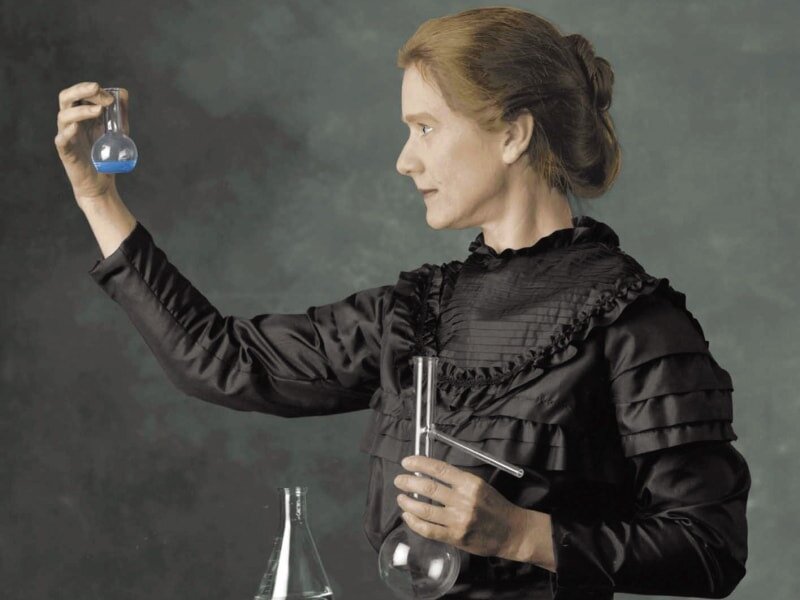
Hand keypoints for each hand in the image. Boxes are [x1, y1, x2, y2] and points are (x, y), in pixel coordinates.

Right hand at [54, 81, 129, 204]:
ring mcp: (67, 137)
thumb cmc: (106, 156)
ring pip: (64, 117)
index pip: (78, 94)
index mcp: (80, 115)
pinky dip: (68, 132)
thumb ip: (119, 112)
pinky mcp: (66, 153)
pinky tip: (76, 127)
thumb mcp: (116, 131)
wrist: (101, 183)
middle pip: (65, 99)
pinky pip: (61, 140)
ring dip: (81, 110)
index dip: (90, 90)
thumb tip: (123, 92)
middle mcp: (71, 123)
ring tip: (99, 109)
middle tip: (96, 88)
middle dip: (80, 90)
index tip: (109, 96)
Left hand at [394, 454, 529, 560]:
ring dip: (408, 502)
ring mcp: (459, 520)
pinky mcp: (456, 537)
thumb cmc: (495, 506)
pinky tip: (407, 516)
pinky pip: (429, 530)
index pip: (439, 469)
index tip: (406, 462)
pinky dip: (414, 522)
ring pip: (425, 510)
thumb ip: (457, 481)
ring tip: (400, 498)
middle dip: (408, 482)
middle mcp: (464, 500)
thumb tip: (429, 474)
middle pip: (429, 488)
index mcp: (470, 483)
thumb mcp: (479, 485)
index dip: (419, 464)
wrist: (512, 532)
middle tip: (398, 480)